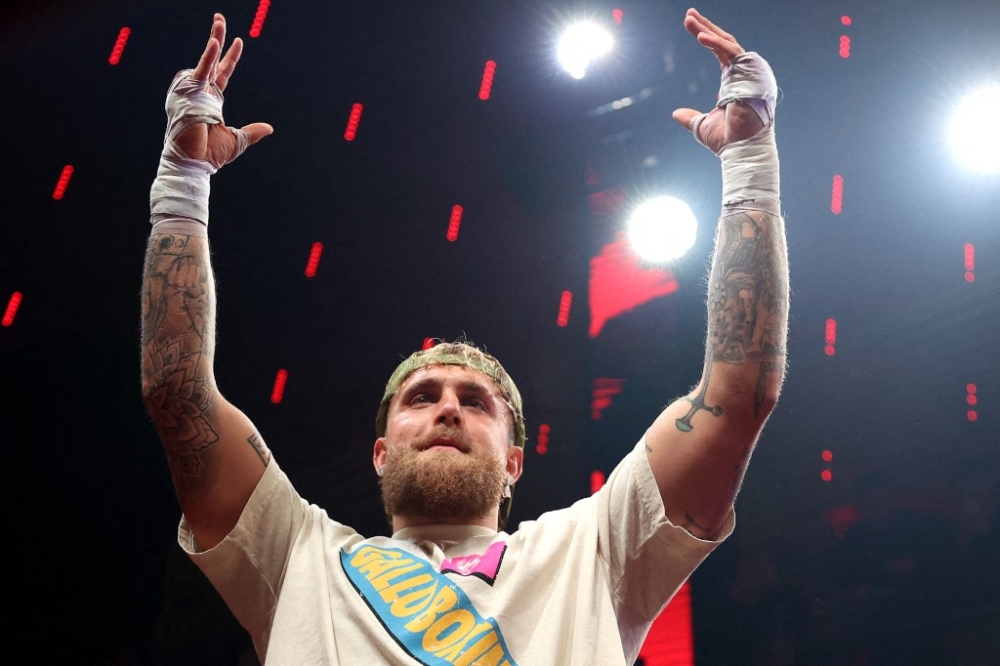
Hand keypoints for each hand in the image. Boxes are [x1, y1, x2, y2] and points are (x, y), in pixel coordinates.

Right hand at [175, 13, 272, 166]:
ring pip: (206, 60)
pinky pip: (201, 71)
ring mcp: (194, 91)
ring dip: (213, 40)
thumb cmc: (210, 155)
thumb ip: (253, 131)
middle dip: (216, 37)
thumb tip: (269, 128)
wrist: (195, 163)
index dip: (230, 57)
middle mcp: (201, 92)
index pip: (222, 72)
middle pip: (211, 60)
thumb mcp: (237, 139)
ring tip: (220, 21)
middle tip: (220, 18)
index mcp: (211, 100)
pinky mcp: (190, 94)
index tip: (238, 41)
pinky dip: (207, 57)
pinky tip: (215, 42)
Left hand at [671, 8, 762, 153]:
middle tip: (689, 15)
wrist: (741, 148)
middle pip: (724, 42)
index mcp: (734, 81)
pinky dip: (716, 43)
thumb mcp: (702, 125)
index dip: (707, 38)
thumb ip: (690, 117)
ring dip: (708, 29)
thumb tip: (676, 114)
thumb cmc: (728, 140)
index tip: (693, 28)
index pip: (720, 52)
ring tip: (689, 19)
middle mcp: (743, 73)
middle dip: (706, 26)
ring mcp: (748, 72)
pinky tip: (699, 35)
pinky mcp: (750, 74)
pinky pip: (732, 51)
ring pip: (728, 42)